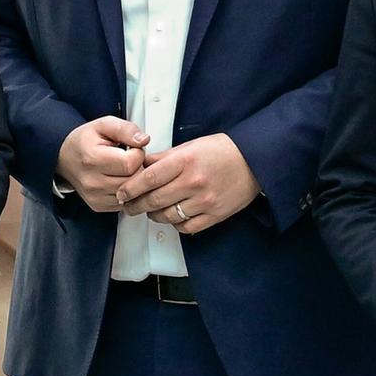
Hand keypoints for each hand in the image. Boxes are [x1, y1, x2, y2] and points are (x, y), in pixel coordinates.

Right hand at [56, 117, 150, 211]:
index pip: (130, 163)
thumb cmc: (84, 141)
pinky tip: (119, 179)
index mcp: (92, 159)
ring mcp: (94, 196)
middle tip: (128, 158)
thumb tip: (144, 140)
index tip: (131, 148)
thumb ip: (126, 129)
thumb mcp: (104, 125)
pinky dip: (126, 191)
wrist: (64, 158)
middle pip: (133, 179)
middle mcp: (92, 181)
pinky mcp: (98, 206)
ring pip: (131, 193)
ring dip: (133, 180)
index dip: (137, 153)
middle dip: (137, 167)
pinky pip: (125, 202)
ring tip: (123, 168)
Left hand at [116, 134, 260, 233]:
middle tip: (128, 206)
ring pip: (167, 216)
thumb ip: (164, 158)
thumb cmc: (222, 151)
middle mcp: (194, 182)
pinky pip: (186, 227)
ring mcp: (205, 201)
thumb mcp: (191, 147)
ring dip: (153, 215)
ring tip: (149, 210)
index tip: (121, 193)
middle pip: (154, 200)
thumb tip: (140, 166)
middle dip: (135, 205)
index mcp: (186, 161)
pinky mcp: (214, 215)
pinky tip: (172, 216)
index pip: (148, 178)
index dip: (130, 188)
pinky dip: (175, 224)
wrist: (255, 161)